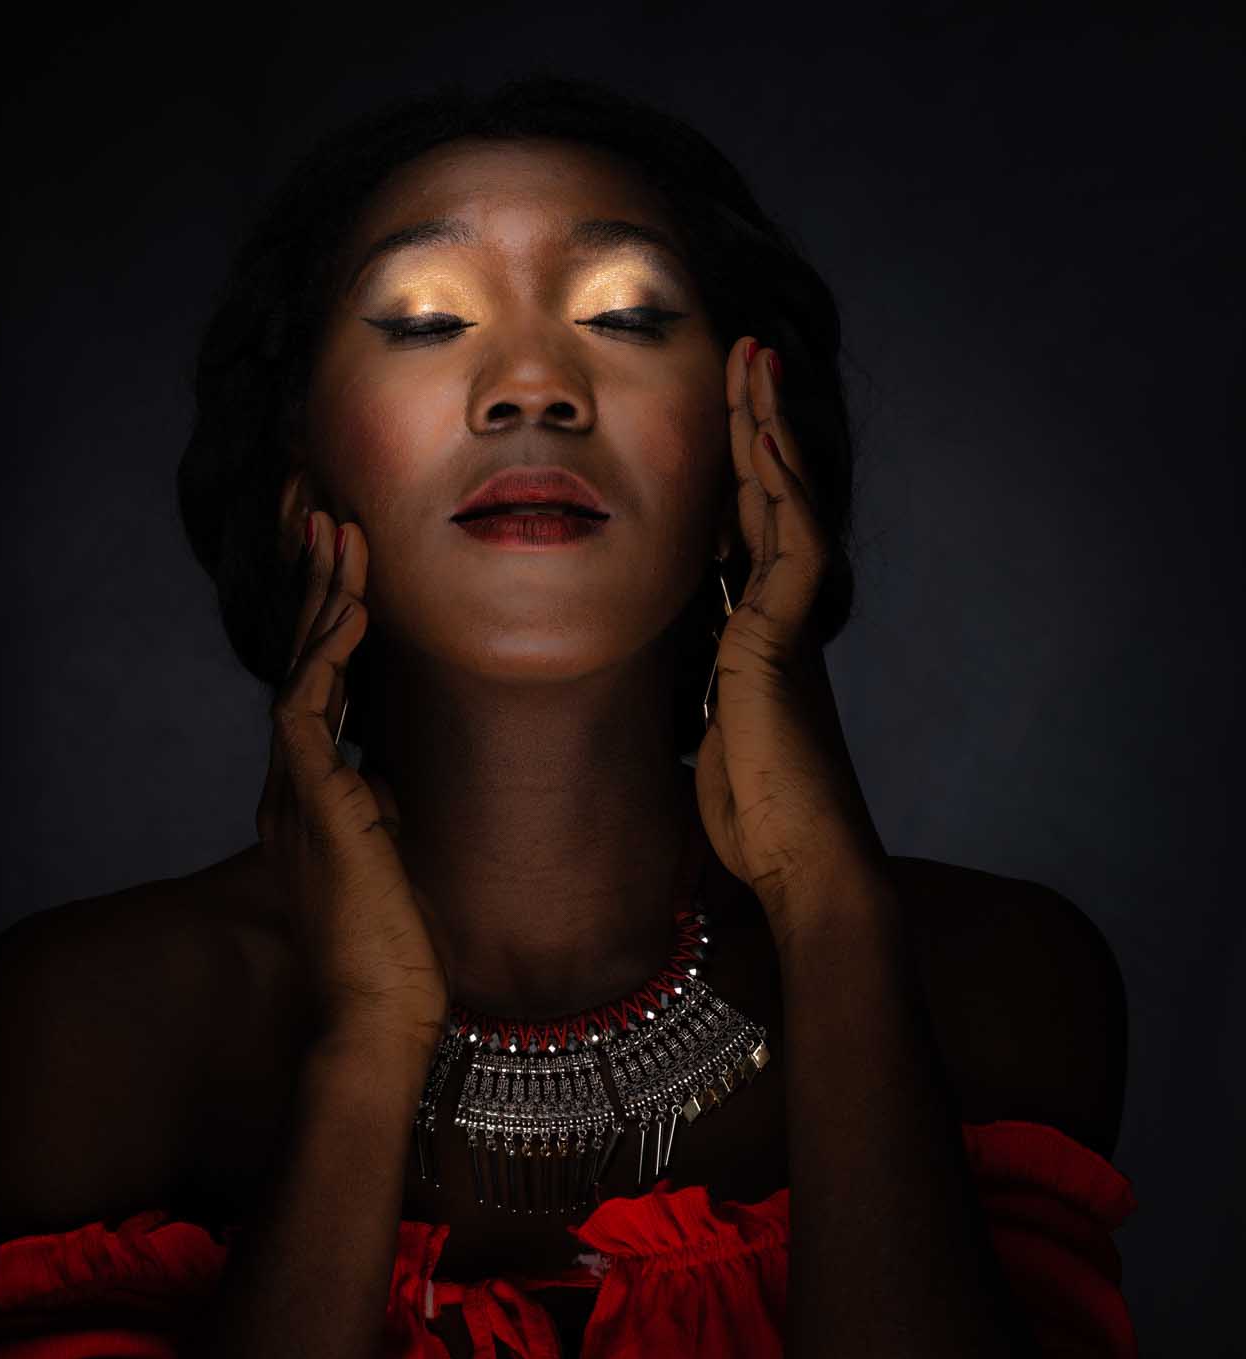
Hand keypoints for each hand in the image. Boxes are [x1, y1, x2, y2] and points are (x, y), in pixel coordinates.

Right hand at [255, 490, 450, 1062]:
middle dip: (315, 592)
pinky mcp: (312, 807)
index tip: (350, 573)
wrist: (376, 1018)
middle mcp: (289, 791)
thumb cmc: (391, 955)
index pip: (314, 694)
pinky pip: (308, 712)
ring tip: (339, 535)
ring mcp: (293, 796)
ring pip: (298, 674)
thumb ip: (376, 813)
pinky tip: (354, 609)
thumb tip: (385, 778)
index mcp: (306, 803)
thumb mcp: (388, 863)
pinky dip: (330, 657)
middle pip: (298, 667)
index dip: (327, 630)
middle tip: (330, 523)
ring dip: (322, 603)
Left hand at [694, 338, 888, 934]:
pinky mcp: (782, 644)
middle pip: (769, 501)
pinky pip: (791, 550)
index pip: (746, 535)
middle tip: (746, 356)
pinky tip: (762, 441)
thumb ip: (708, 702)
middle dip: (755, 426)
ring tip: (755, 364)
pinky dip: (782, 492)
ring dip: (768, 432)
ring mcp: (786, 628)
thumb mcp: (714, 742)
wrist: (802, 865)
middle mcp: (779, 620)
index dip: (736, 474)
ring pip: (786, 507)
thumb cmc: (760, 819)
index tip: (723, 422)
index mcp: (757, 638)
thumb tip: (692, 699)